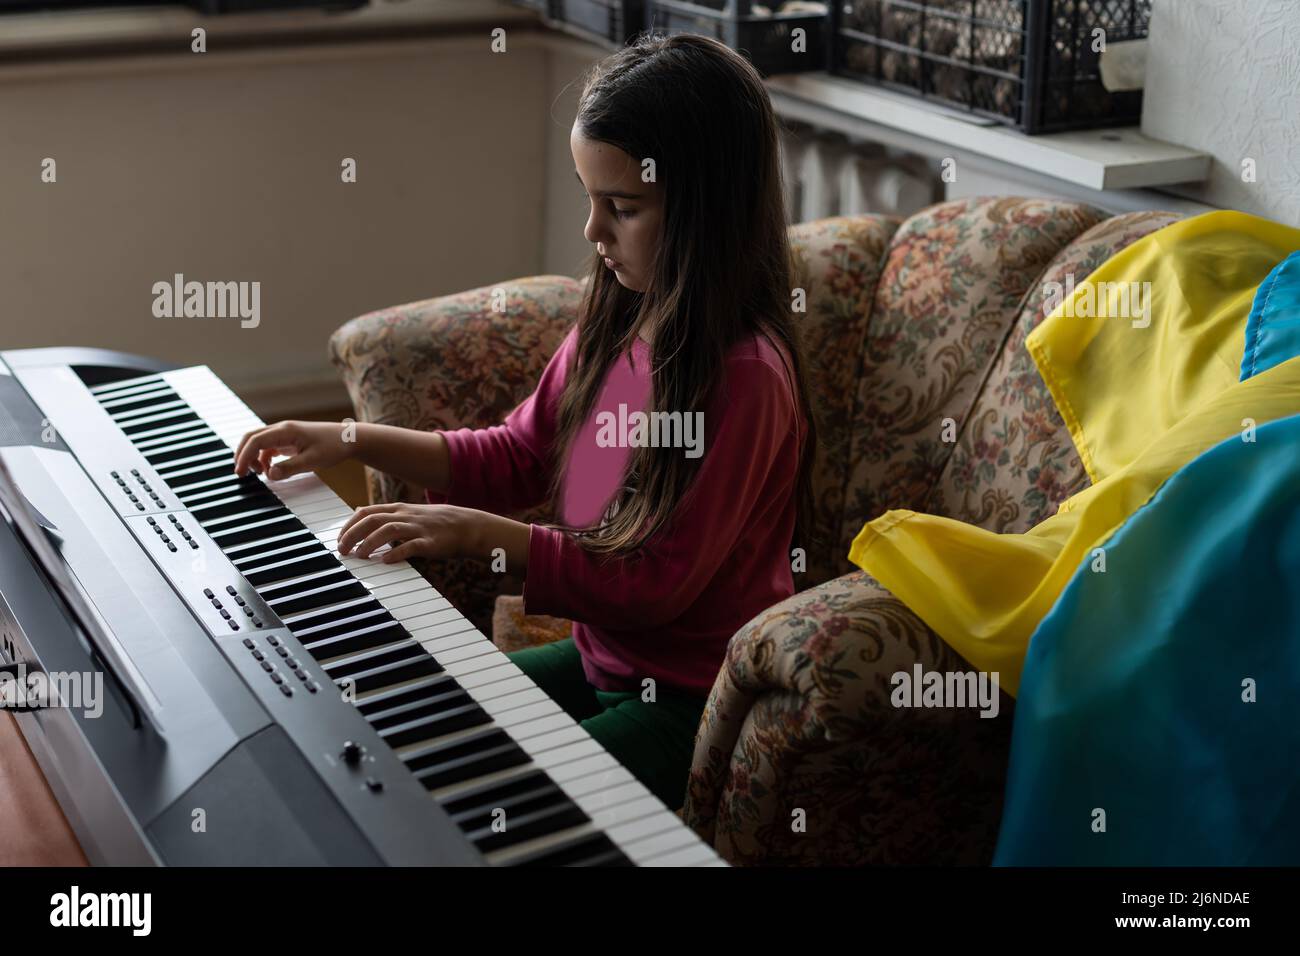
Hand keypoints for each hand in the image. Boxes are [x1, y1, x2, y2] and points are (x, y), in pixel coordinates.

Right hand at [233, 420, 356, 479]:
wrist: (349, 439)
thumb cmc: (333, 447)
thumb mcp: (312, 460)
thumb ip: (290, 468)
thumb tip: (270, 476)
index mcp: (285, 430)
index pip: (255, 441)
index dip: (244, 456)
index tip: (240, 473)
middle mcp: (282, 429)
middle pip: (252, 438)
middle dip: (243, 454)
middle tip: (241, 474)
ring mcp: (285, 434)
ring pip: (259, 443)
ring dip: (254, 458)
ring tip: (260, 474)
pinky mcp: (289, 440)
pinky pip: (269, 448)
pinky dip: (265, 459)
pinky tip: (270, 470)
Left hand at [336, 502, 481, 563]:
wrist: (466, 526)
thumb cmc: (434, 523)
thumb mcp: (407, 513)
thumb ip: (384, 514)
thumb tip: (359, 512)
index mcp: (397, 509)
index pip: (365, 512)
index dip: (348, 526)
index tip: (339, 540)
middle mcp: (405, 516)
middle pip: (372, 520)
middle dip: (353, 535)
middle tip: (343, 550)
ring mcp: (417, 528)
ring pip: (388, 530)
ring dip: (370, 543)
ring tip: (360, 556)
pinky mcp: (429, 542)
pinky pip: (410, 546)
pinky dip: (395, 553)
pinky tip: (386, 561)